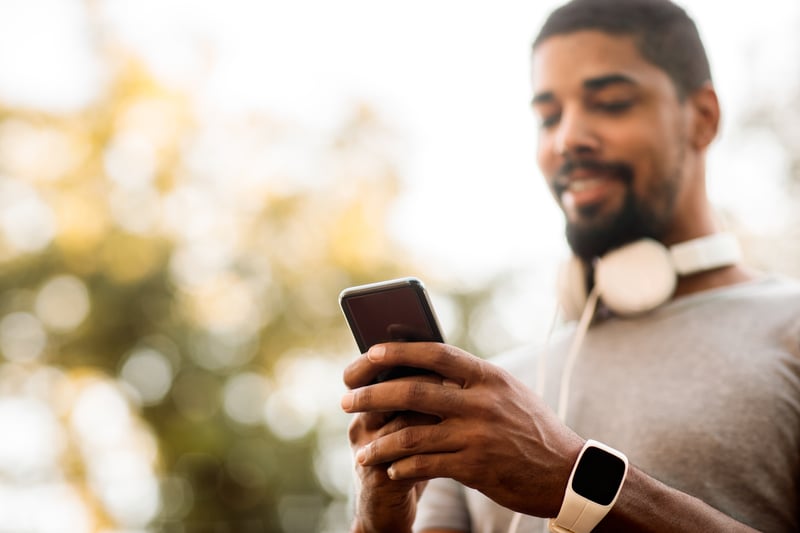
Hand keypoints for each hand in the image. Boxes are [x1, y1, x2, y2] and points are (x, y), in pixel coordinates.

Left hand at [341, 342, 584, 518]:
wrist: (567, 473)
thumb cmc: (530, 428)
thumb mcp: (506, 392)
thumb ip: (470, 380)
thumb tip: (424, 365)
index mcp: (488, 377)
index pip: (436, 354)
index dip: (399, 351)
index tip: (370, 353)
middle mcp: (481, 402)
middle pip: (413, 392)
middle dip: (372, 395)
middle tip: (345, 400)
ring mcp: (478, 435)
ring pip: (412, 435)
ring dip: (380, 442)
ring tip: (361, 450)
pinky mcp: (476, 468)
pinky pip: (426, 465)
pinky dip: (403, 467)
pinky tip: (390, 469)